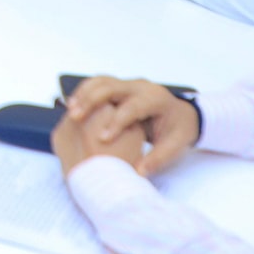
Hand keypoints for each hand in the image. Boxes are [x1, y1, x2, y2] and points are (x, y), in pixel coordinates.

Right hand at [61, 76, 200, 175]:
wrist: (183, 114)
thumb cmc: (179, 129)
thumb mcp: (176, 145)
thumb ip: (158, 158)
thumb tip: (138, 172)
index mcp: (156, 99)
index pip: (132, 107)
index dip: (116, 122)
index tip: (102, 139)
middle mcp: (140, 87)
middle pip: (111, 86)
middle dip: (91, 101)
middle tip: (75, 118)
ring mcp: (128, 84)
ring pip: (101, 81)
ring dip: (83, 94)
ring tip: (70, 111)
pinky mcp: (120, 86)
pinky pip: (99, 83)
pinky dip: (84, 92)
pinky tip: (74, 106)